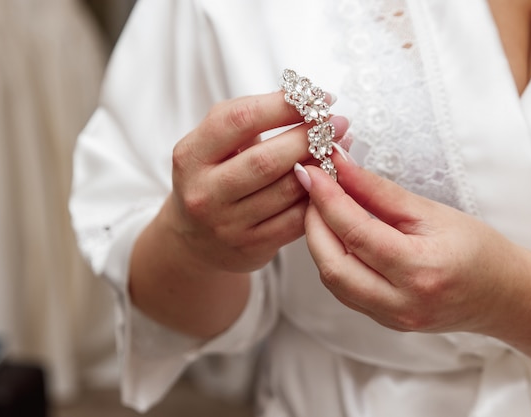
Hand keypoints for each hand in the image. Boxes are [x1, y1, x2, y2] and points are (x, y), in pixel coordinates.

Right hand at [166, 91, 348, 272]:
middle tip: (337, 124)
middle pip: (267, 159)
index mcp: (191, 156)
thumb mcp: (211, 145)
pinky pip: (296, 219)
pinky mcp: (252, 247)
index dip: (283, 105)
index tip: (316, 98)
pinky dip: (319, 196)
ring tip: (339, 149)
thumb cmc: (213, 178)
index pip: (240, 120)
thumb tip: (310, 103)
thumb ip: (249, 119)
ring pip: (287, 190)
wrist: (194, 240)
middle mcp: (205, 192)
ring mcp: (228, 224)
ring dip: (321, 166)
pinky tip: (331, 181)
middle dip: (309, 137)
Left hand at [300, 155, 530, 334]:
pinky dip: (333, 260)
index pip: (356, 232)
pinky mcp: (385, 321)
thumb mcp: (432, 211)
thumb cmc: (478, 249)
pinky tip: (338, 236)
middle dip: (313, 223)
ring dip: (319, 243)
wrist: (504, 295)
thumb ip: (380, 191)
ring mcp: (392, 318)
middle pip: (332, 264)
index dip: (326, 198)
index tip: (310, 171)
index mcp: (420, 270)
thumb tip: (340, 168)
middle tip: (313, 189)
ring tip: (323, 209)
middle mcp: (401, 303)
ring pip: (333, 281)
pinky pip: (345, 291)